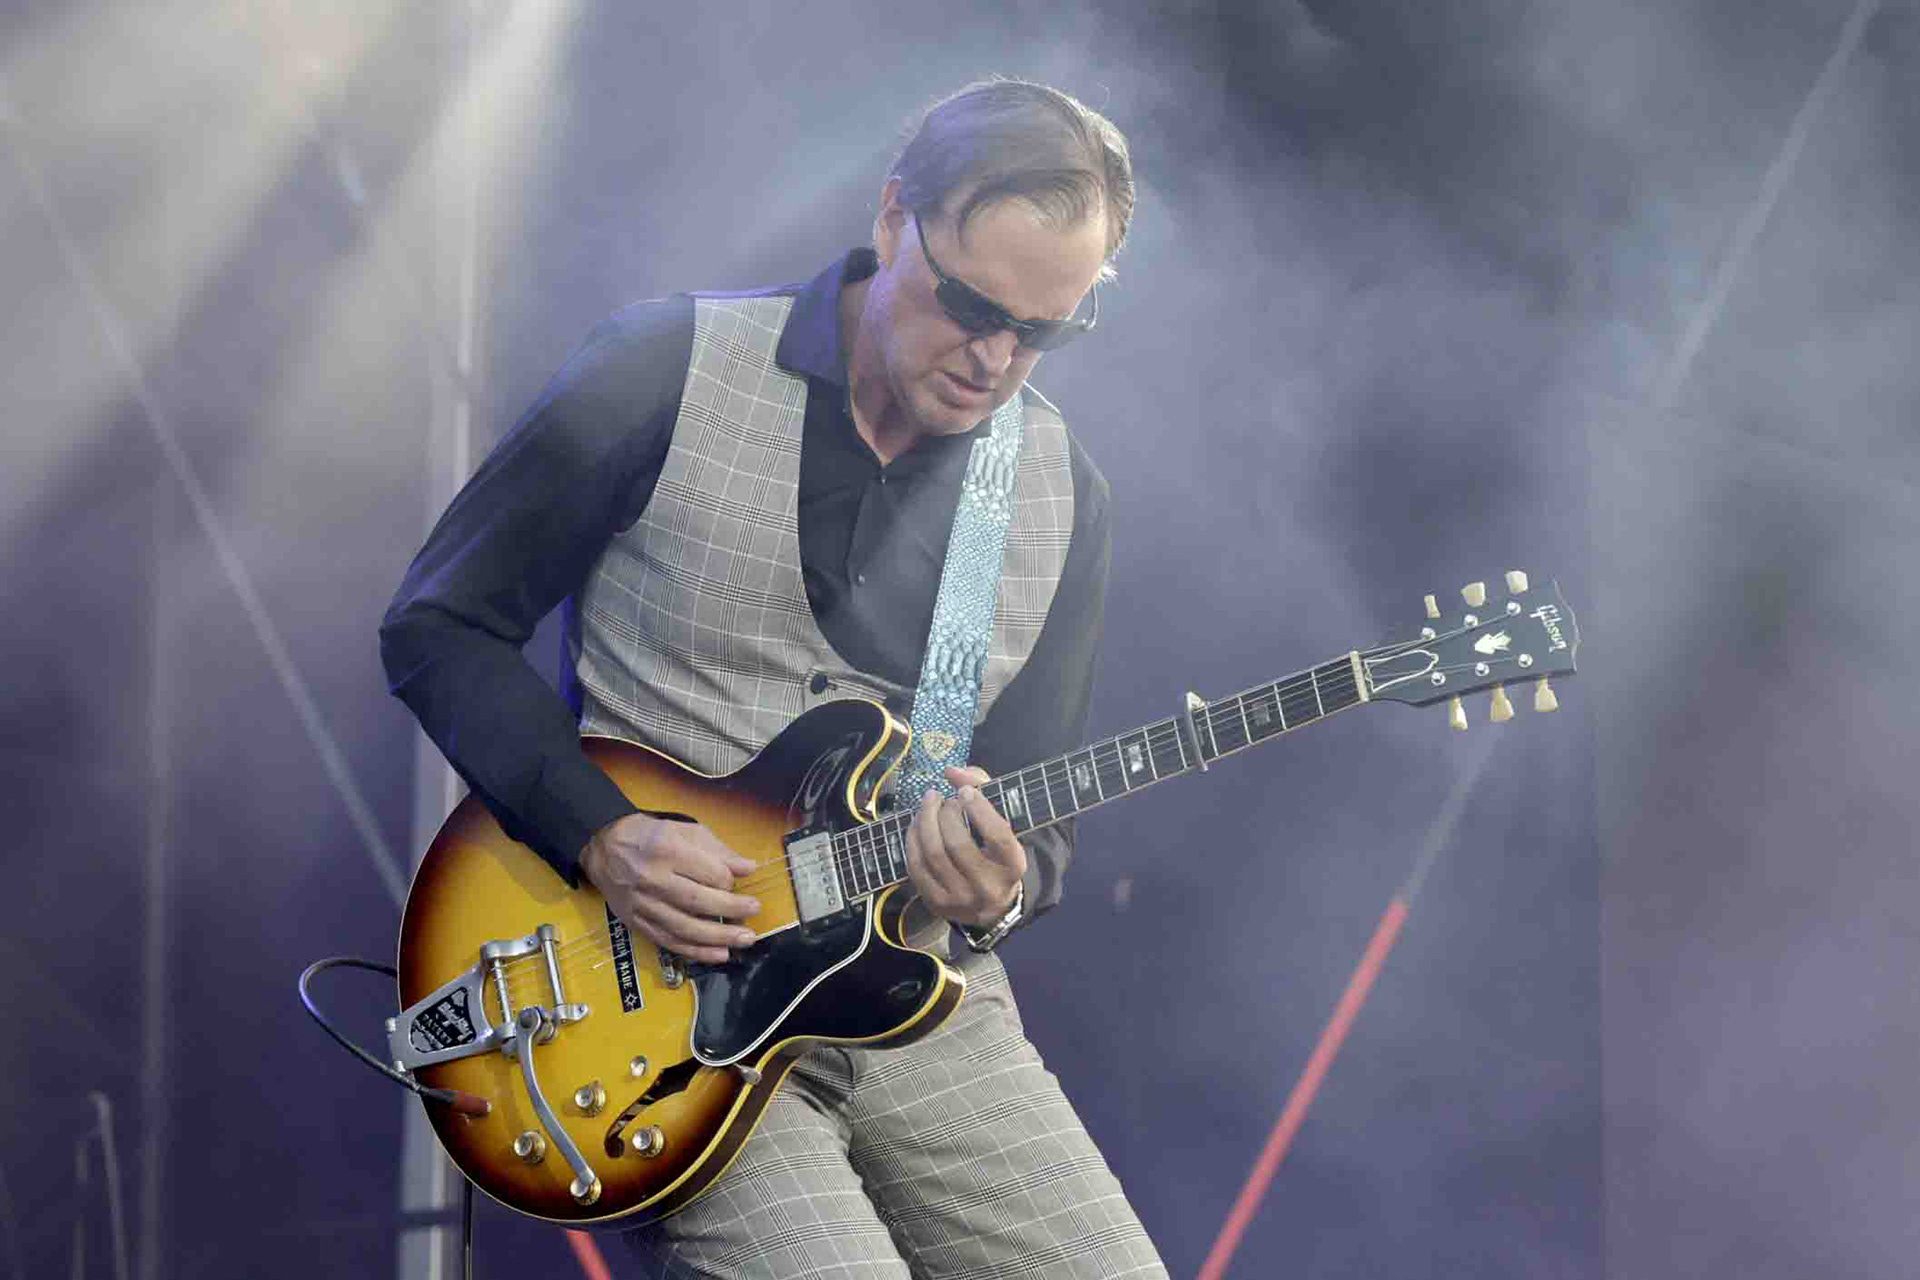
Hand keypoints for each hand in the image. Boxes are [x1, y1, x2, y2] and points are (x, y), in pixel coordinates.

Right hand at [580, 813, 759, 964]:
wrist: (604, 848)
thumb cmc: (650, 837)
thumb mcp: (685, 831)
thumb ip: (718, 850)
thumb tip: (748, 868)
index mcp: (667, 850)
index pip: (708, 873)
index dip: (729, 880)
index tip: (737, 882)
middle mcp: (653, 879)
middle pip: (698, 902)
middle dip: (732, 910)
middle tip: (754, 911)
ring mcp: (643, 905)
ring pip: (685, 928)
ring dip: (719, 938)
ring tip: (745, 939)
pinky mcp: (636, 923)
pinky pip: (669, 942)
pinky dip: (696, 951)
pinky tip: (719, 955)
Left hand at [906, 765, 1026, 928]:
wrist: (991, 904)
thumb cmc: (994, 852)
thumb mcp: (1000, 821)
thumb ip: (981, 788)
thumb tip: (951, 771)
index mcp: (1013, 866)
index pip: (998, 836)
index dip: (979, 809)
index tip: (965, 792)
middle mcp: (989, 887)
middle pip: (958, 845)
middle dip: (945, 813)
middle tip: (944, 800)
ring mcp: (961, 899)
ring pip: (933, 854)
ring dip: (925, 821)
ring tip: (928, 804)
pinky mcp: (937, 904)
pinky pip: (916, 866)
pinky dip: (913, 839)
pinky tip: (917, 824)